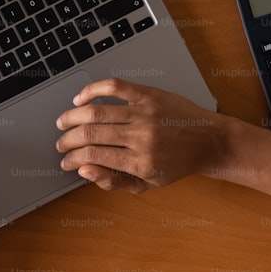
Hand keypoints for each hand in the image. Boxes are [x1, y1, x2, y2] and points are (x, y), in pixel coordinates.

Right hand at [55, 78, 229, 193]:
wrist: (209, 141)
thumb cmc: (178, 164)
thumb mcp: (148, 184)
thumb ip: (113, 182)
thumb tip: (84, 170)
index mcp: (140, 163)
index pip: (92, 158)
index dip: (72, 160)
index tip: (65, 161)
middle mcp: (140, 137)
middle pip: (89, 134)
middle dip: (67, 140)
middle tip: (61, 143)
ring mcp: (144, 113)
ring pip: (95, 111)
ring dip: (72, 117)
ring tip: (63, 123)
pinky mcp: (148, 95)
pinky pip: (113, 86)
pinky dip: (92, 90)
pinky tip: (80, 98)